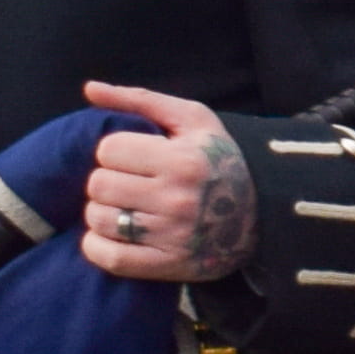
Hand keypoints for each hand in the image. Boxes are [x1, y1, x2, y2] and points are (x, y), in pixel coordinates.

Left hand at [77, 82, 254, 282]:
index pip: (108, 150)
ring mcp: (172, 235)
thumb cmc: (220, 157)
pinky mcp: (168, 264)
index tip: (133, 157)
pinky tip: (113, 234)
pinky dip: (97, 246)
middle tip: (127, 182)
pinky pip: (109, 258)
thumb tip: (89, 88)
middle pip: (99, 185)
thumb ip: (140, 100)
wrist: (265, 211)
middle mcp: (178, 199)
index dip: (115, 151)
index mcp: (183, 159)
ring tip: (125, 206)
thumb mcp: (192, 120)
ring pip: (98, 219)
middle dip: (107, 180)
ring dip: (103, 212)